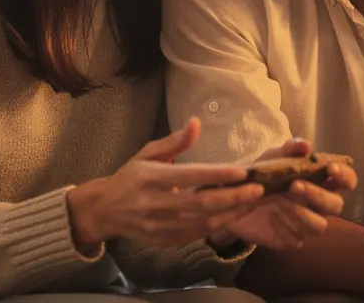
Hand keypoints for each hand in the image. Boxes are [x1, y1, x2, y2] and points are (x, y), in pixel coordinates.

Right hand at [66, 117, 264, 247]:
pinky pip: (196, 235)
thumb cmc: (130, 177)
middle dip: (232, 197)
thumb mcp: (147, 154)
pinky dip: (218, 226)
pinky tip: (235, 214)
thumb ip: (174, 142)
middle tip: (258, 189)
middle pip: (200, 203)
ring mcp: (159, 226)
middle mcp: (154, 204)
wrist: (105, 211)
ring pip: (202, 223)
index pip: (188, 176)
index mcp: (149, 178)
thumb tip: (196, 123)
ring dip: (231, 213)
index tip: (241, 171)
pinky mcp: (164, 241)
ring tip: (253, 201)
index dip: (216, 175)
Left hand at [210, 138, 357, 250]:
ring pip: (320, 226)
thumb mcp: (272, 157)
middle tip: (294, 186)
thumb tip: (306, 145)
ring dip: (302, 214)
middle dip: (318, 195)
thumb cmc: (264, 175)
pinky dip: (285, 228)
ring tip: (280, 203)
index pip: (347, 180)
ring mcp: (306, 224)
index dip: (345, 176)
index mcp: (321, 181)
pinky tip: (272, 217)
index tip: (330, 169)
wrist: (236, 199)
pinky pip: (297, 240)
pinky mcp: (291, 239)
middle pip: (336, 205)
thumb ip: (289, 149)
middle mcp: (319, 204)